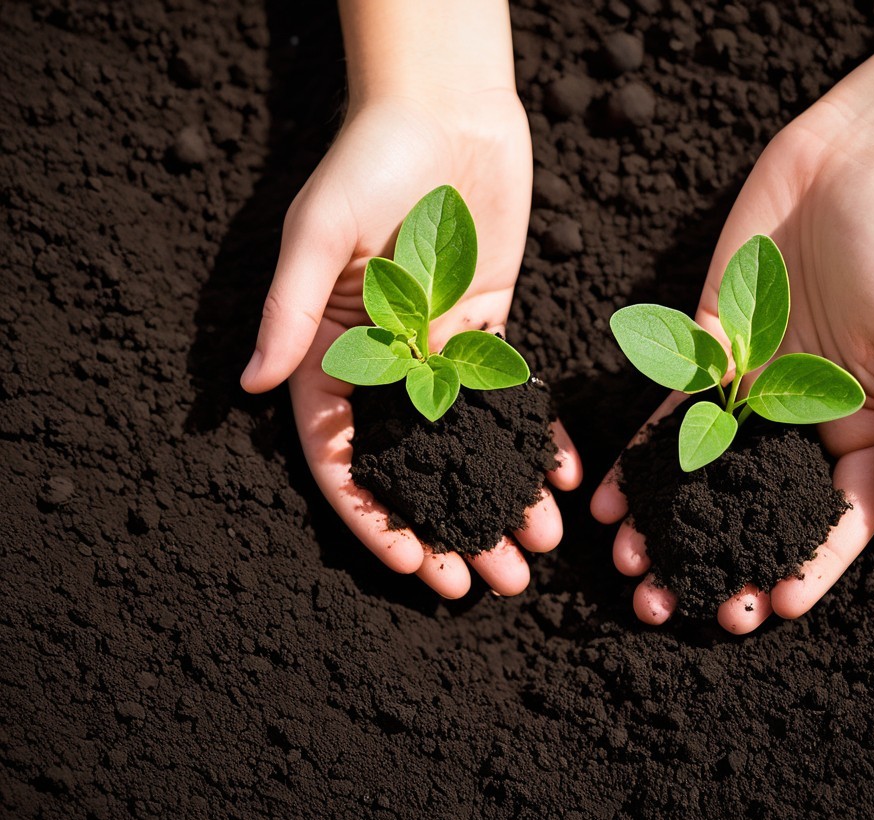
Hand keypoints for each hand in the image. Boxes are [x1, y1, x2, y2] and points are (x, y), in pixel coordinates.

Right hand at [241, 90, 581, 597]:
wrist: (445, 113)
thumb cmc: (368, 162)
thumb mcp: (317, 231)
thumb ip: (290, 310)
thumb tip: (248, 385)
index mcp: (327, 355)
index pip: (343, 458)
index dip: (373, 519)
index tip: (413, 564)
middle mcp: (382, 367)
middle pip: (413, 470)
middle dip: (448, 530)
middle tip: (488, 585)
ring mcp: (438, 354)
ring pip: (469, 449)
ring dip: (498, 503)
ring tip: (534, 555)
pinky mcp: (487, 332)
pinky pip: (511, 403)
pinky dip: (533, 446)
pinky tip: (559, 486)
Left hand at [592, 100, 873, 631]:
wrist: (854, 165)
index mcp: (862, 432)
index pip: (832, 521)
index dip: (805, 569)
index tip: (767, 608)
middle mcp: (801, 422)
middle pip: (756, 512)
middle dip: (720, 563)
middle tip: (681, 608)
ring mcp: (751, 390)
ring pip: (702, 476)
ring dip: (668, 525)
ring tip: (633, 571)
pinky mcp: (708, 351)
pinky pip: (667, 416)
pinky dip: (638, 460)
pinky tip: (609, 500)